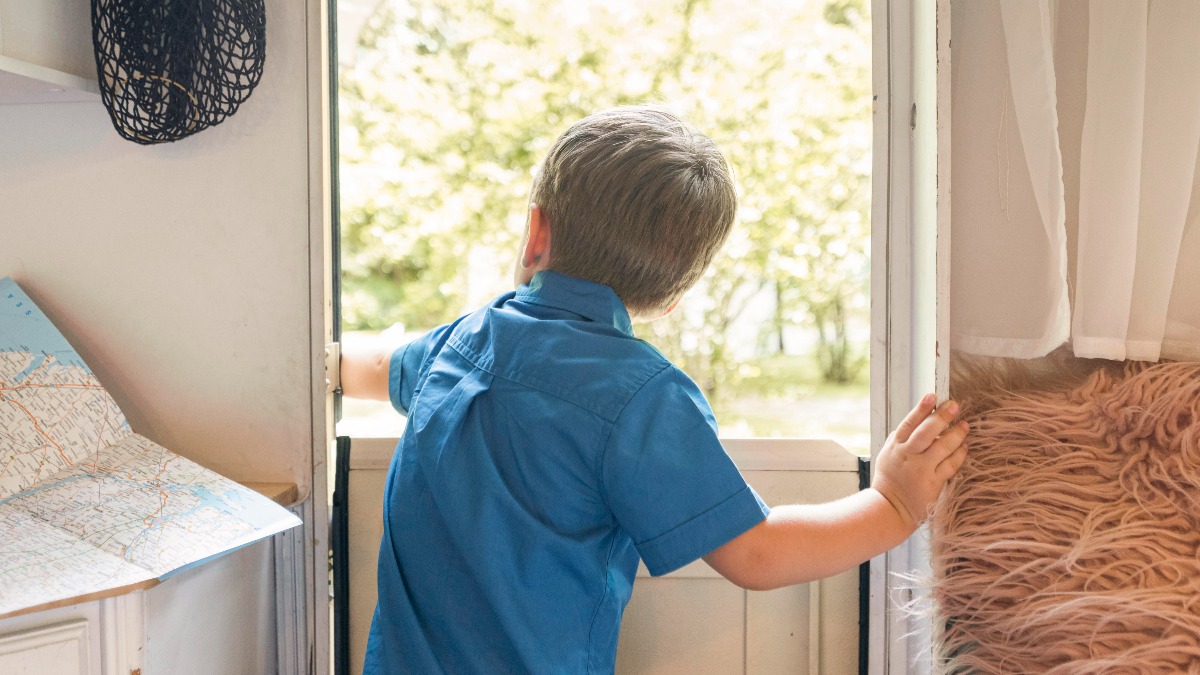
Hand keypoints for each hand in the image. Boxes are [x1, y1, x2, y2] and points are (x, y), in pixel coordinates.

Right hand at [872, 394, 968, 528]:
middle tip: (954, 406)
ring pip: (942, 447)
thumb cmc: (891, 479)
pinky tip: (964, 447)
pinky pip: (950, 465)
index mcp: (895, 447)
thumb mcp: (889, 454)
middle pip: (926, 432)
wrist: (890, 508)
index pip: (909, 423)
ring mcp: (921, 470)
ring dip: (956, 434)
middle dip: (941, 417)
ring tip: (964, 425)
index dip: (921, 408)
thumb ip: (903, 438)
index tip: (933, 396)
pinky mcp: (933, 483)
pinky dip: (959, 454)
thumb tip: (923, 419)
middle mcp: (908, 456)